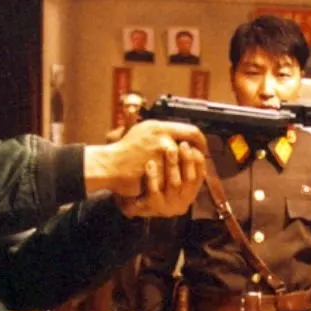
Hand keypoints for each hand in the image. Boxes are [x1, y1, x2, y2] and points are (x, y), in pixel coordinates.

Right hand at [86, 120, 207, 197]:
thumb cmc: (124, 150)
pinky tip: (172, 183)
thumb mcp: (142, 132)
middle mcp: (161, 136)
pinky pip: (172, 177)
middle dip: (194, 159)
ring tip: (184, 175)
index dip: (200, 141)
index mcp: (159, 127)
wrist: (109, 165)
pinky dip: (172, 180)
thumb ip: (162, 133)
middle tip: (197, 164)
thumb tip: (184, 137)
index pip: (191, 131)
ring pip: (183, 164)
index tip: (201, 148)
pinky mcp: (156, 169)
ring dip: (184, 170)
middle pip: (190, 149)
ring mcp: (158, 153)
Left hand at [116, 141, 205, 217]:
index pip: (199, 176)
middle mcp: (183, 202)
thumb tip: (194, 143)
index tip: (192, 145)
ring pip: (175, 184)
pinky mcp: (154, 207)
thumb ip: (182, 165)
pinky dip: (154, 176)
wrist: (132, 202)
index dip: (198, 160)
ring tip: (169, 148)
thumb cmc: (155, 185)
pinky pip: (155, 191)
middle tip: (183, 143)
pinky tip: (150, 163)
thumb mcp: (172, 176)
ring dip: (173, 165)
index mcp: (190, 194)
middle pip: (189, 179)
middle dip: (187, 160)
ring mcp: (169, 206)